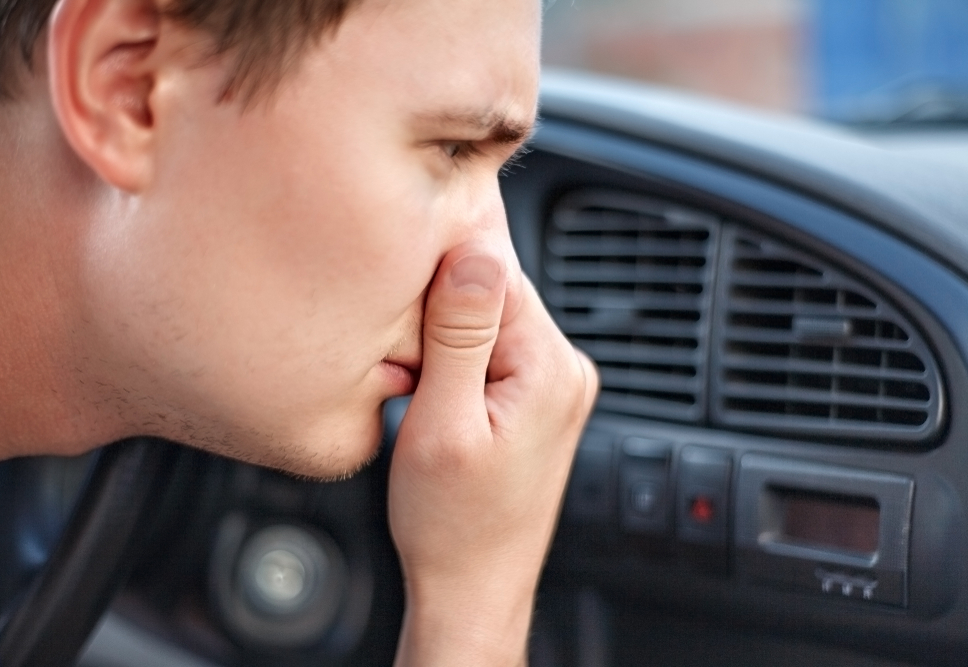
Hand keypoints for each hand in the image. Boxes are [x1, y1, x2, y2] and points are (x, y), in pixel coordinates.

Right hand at [388, 242, 598, 665]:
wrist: (473, 586)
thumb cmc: (452, 524)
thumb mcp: (441, 424)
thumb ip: (459, 335)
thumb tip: (474, 250)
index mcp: (551, 367)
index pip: (494, 269)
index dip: (437, 276)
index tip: (400, 304)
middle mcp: (567, 368)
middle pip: (494, 290)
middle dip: (440, 311)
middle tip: (406, 365)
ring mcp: (556, 385)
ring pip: (490, 318)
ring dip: (445, 338)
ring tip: (419, 387)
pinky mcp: (538, 399)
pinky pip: (494, 349)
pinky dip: (457, 359)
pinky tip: (437, 394)